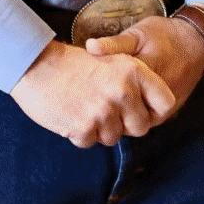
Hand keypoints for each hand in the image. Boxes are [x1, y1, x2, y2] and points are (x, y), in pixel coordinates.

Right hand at [11, 39, 175, 147]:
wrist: (37, 66)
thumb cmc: (73, 64)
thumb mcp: (112, 60)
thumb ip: (134, 83)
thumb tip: (150, 111)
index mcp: (135, 71)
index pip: (166, 103)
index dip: (156, 113)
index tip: (143, 113)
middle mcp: (123, 91)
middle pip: (141, 128)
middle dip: (125, 125)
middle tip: (107, 112)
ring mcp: (104, 111)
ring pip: (114, 138)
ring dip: (100, 130)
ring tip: (85, 108)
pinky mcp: (84, 127)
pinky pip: (90, 142)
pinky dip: (81, 134)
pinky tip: (72, 115)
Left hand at [85, 14, 203, 110]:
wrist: (197, 41)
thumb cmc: (165, 34)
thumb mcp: (139, 33)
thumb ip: (115, 43)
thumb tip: (90, 47)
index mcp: (144, 72)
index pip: (114, 93)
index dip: (98, 93)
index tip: (88, 89)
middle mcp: (155, 93)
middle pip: (124, 111)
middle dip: (109, 110)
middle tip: (96, 102)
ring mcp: (164, 104)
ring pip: (136, 121)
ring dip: (123, 117)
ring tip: (110, 107)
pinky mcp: (170, 110)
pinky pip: (148, 121)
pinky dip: (136, 117)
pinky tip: (126, 108)